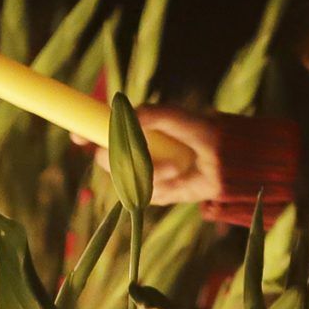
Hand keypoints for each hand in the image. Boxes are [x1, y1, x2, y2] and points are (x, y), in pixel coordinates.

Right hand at [93, 104, 226, 207]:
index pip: (100, 132)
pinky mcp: (154, 194)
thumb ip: (151, 114)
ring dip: (151, 172)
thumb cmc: (205, 132)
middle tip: (142, 153)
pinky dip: (161, 186)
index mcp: (135, 131)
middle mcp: (135, 153)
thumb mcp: (177, 117)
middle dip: (122, 158)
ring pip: (125, 179)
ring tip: (178, 166)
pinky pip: (143, 194)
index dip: (84, 134)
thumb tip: (125, 116)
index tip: (78, 138)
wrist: (230, 162)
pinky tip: (179, 177)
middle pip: (106, 159)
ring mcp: (143, 174)